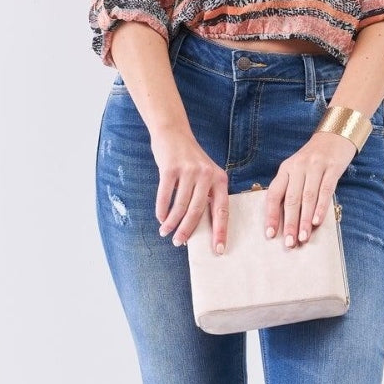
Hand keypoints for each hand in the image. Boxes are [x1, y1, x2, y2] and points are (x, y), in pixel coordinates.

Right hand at [151, 127, 228, 253]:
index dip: (220, 231)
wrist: (173, 133)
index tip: (218, 249)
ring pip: (180, 205)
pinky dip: (161, 210)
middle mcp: (206, 174)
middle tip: (179, 243)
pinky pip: (165, 195)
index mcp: (219, 179)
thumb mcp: (205, 174)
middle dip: (187, 230)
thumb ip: (206, 195)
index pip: (222, 210)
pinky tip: (160, 218)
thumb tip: (198, 227)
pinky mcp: (170, 168)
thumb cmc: (190, 160)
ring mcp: (188, 171)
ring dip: (171, 222)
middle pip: (197, 211)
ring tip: (165, 232)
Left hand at [264, 132, 356, 246]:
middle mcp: (297, 168)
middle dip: (290, 224)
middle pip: (291, 200)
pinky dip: (321, 207)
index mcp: (285, 170)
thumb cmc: (314, 159)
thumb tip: (287, 221)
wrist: (335, 136)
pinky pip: (326, 190)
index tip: (270, 234)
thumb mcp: (296, 170)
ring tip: (304, 237)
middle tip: (289, 243)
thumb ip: (291, 190)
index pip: (274, 195)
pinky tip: (318, 221)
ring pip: (307, 197)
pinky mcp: (332, 168)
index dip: (271, 216)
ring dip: (305, 220)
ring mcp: (315, 167)